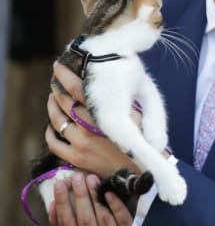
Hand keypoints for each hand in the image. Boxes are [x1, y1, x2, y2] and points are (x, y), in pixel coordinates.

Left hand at [47, 62, 138, 176]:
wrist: (140, 169)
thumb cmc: (143, 137)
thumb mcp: (140, 114)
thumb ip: (125, 99)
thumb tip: (111, 80)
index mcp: (104, 114)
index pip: (77, 89)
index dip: (65, 76)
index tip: (58, 66)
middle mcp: (89, 128)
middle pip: (64, 102)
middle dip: (57, 88)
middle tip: (55, 80)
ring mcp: (80, 144)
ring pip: (57, 120)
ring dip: (52, 107)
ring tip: (53, 99)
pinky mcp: (76, 158)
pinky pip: (54, 142)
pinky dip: (50, 131)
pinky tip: (52, 125)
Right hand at [48, 172, 132, 225]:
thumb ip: (59, 223)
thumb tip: (53, 205)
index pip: (66, 221)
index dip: (62, 203)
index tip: (59, 184)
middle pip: (85, 218)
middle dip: (80, 196)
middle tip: (77, 177)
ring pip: (102, 216)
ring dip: (95, 197)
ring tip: (91, 178)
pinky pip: (123, 219)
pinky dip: (116, 206)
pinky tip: (109, 193)